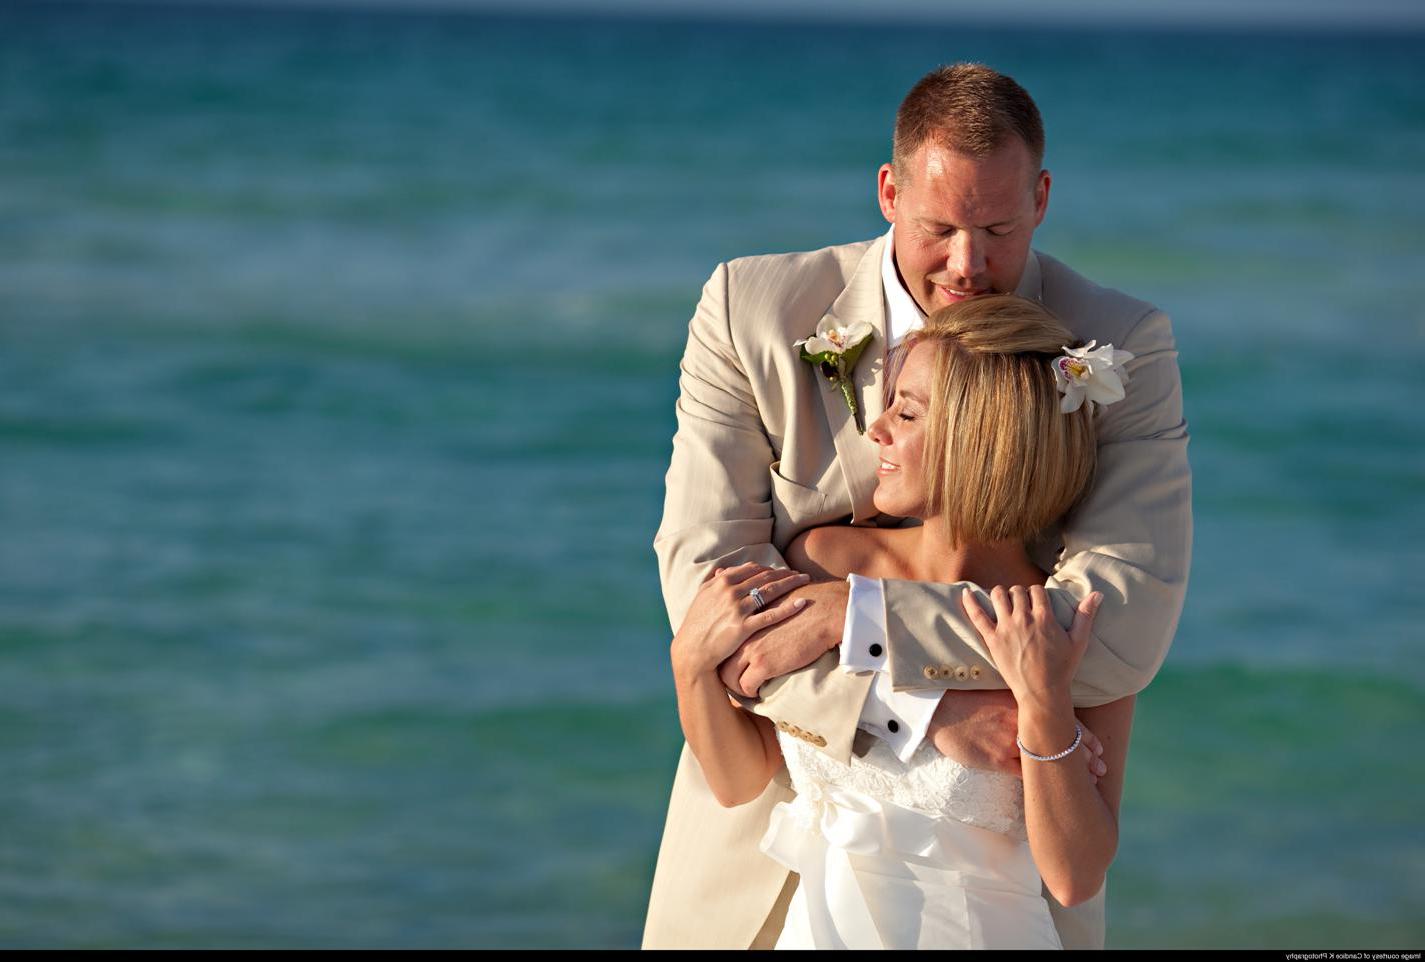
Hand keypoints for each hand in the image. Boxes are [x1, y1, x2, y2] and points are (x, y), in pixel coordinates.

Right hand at [671, 563, 809, 681]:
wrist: (692, 651)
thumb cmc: (697, 624)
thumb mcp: (703, 596)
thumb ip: (715, 581)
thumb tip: (725, 570)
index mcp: (721, 581)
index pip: (753, 568)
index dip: (770, 568)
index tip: (783, 571)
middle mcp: (730, 591)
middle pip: (765, 577)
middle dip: (785, 573)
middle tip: (801, 575)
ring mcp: (737, 609)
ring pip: (770, 591)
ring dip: (791, 583)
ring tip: (806, 581)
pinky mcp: (743, 627)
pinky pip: (771, 615)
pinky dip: (788, 608)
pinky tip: (802, 603)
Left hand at [717, 579, 847, 696]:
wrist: (824, 612)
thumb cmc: (806, 604)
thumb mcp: (776, 597)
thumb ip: (762, 602)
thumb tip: (760, 602)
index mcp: (744, 618)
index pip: (725, 641)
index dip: (726, 655)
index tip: (732, 663)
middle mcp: (742, 633)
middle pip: (721, 660)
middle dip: (725, 674)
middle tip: (734, 681)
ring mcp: (751, 649)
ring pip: (728, 677)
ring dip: (736, 686)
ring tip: (746, 688)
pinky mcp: (763, 664)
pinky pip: (746, 686)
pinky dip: (750, 692)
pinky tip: (758, 690)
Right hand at [927, 689, 1107, 781]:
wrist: (941, 711)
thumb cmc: (968, 702)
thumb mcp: (999, 695)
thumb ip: (1021, 703)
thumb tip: (1042, 708)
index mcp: (1025, 705)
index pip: (1065, 720)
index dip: (1085, 736)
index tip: (1100, 748)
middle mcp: (1023, 723)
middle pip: (1064, 742)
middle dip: (1086, 757)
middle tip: (1102, 770)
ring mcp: (1010, 742)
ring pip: (1049, 761)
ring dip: (1071, 774)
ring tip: (1089, 784)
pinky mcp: (997, 760)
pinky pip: (1025, 776)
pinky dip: (1043, 785)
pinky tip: (1055, 794)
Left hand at [961, 585, 1100, 708]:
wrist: (1041, 692)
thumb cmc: (1062, 668)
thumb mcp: (1078, 642)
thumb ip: (1085, 616)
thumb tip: (1097, 594)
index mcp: (1044, 618)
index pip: (1037, 591)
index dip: (1037, 593)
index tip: (1037, 601)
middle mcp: (1024, 619)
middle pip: (1017, 591)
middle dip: (1020, 593)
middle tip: (1021, 603)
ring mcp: (1006, 628)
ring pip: (999, 596)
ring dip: (1001, 593)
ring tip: (1003, 598)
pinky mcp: (992, 639)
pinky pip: (978, 616)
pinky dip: (970, 603)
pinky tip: (966, 593)